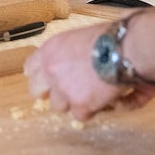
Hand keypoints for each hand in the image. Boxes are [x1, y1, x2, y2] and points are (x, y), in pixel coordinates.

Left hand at [22, 24, 154, 120]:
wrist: (124, 48)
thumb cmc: (108, 37)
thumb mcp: (78, 37)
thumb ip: (67, 52)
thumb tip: (70, 61)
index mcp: (49, 50)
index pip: (31, 68)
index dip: (40, 76)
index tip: (46, 80)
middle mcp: (51, 70)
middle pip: (36, 91)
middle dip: (50, 93)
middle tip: (65, 93)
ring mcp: (64, 89)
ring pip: (58, 106)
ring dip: (72, 103)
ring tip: (89, 94)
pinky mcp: (80, 105)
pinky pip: (79, 116)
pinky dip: (90, 111)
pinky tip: (100, 101)